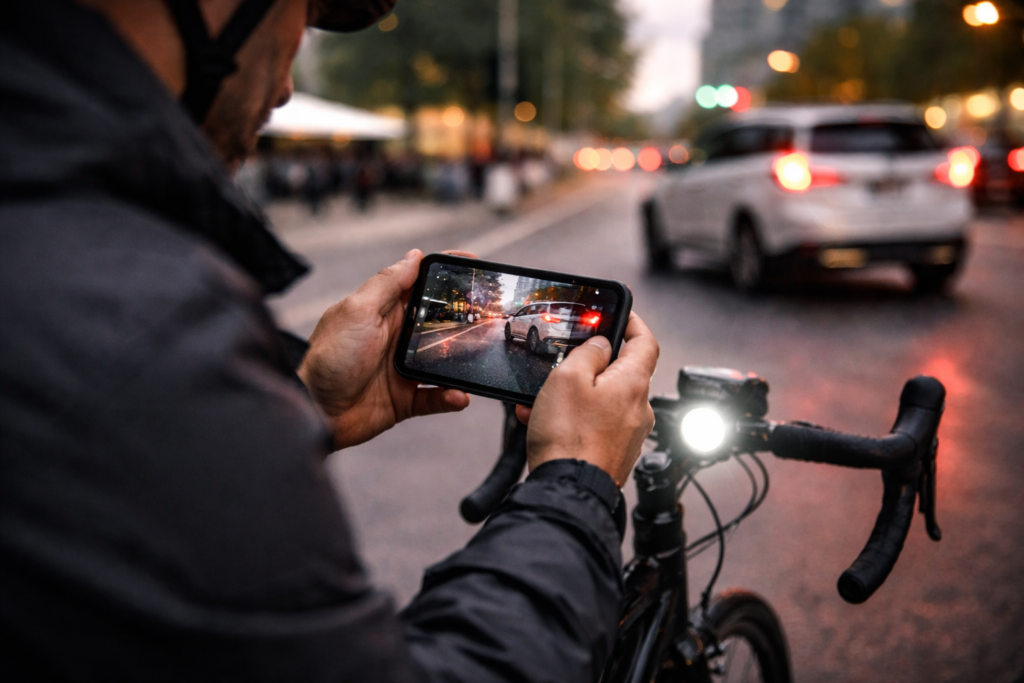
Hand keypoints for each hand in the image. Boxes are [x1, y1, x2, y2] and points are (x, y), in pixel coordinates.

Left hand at [298, 249, 470, 450]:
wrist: (316, 412)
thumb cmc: (330, 357)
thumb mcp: (357, 310)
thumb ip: (387, 284)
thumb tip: (414, 255)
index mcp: (384, 310)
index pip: (419, 283)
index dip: (445, 273)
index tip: (473, 263)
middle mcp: (396, 336)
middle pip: (439, 321)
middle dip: (464, 318)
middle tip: (489, 315)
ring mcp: (402, 368)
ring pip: (444, 360)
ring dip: (462, 361)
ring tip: (478, 360)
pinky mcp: (405, 398)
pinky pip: (436, 396)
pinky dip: (450, 397)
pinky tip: (459, 395)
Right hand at [516, 313, 658, 486]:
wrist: (568, 491)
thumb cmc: (569, 438)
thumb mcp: (568, 378)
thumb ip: (588, 353)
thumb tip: (601, 345)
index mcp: (633, 384)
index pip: (645, 342)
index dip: (633, 323)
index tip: (620, 315)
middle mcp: (639, 409)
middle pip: (620, 372)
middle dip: (590, 364)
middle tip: (564, 361)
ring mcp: (628, 434)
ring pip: (601, 401)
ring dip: (572, 395)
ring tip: (540, 400)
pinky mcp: (613, 454)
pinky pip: (593, 425)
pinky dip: (571, 418)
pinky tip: (541, 422)